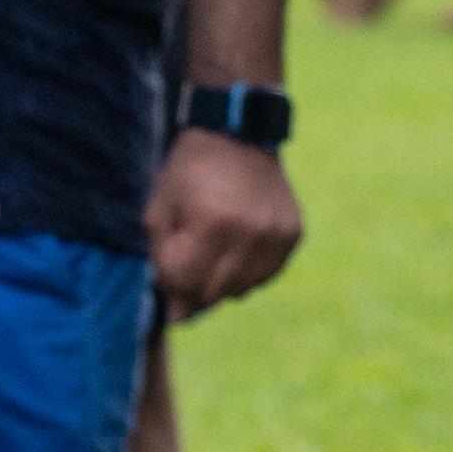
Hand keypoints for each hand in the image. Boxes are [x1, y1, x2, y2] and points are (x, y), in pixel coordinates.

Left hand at [147, 123, 301, 317]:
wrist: (238, 132)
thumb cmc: (190, 172)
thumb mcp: (160, 209)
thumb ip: (162, 263)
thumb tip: (177, 319)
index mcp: (212, 223)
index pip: (184, 283)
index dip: (169, 277)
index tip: (170, 254)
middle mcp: (250, 233)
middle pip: (212, 293)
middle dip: (193, 284)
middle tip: (190, 255)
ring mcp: (276, 235)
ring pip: (241, 291)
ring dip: (220, 280)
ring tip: (214, 247)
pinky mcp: (293, 234)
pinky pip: (265, 276)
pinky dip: (246, 272)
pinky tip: (237, 247)